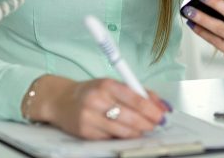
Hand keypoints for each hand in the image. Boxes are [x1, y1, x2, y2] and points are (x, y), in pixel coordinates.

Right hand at [23, 75, 170, 139]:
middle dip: (148, 123)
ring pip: (122, 131)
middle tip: (156, 124)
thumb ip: (138, 92)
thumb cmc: (91, 91)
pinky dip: (122, 136)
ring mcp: (89, 118)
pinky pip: (111, 138)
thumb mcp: (113, 84)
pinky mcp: (85, 132)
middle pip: (131, 117)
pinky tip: (125, 132)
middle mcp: (97, 100)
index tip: (162, 114)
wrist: (61, 101)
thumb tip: (161, 105)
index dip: (152, 109)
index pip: (136, 99)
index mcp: (107, 84)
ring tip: (143, 128)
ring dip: (137, 132)